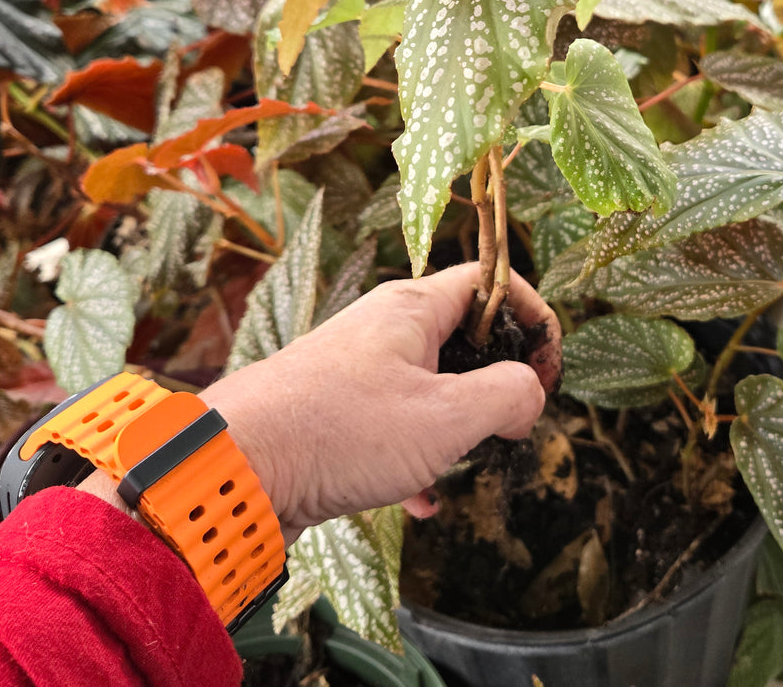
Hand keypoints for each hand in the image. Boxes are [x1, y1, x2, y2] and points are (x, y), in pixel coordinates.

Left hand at [198, 263, 561, 531]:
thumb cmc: (337, 432)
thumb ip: (508, 395)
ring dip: (459, 424)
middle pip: (463, 334)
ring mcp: (354, 370)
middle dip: (498, 379)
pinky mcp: (332, 413)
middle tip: (515, 421)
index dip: (532, 317)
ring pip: (429, 386)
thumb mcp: (446, 416)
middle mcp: (382, 329)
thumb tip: (528, 396)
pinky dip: (417, 458)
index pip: (489, 281)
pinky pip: (393, 426)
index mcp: (411, 308)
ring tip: (470, 461)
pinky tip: (421, 501)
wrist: (234, 471)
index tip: (549, 368)